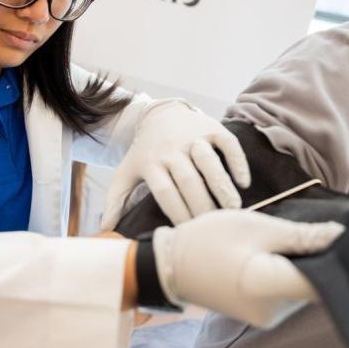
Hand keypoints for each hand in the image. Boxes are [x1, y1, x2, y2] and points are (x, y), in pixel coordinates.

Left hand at [101, 100, 250, 228]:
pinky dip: (237, 162)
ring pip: (209, 162)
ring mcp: (193, 137)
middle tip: (215, 228)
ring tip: (233, 209)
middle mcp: (171, 149)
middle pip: (189, 180)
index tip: (188, 233)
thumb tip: (104, 230)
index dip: (178, 213)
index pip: (165, 192)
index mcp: (151, 163)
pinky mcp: (212, 127)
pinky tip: (244, 182)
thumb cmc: (144, 152)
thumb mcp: (126, 172)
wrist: (160, 114)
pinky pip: (227, 144)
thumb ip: (115, 201)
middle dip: (202, 206)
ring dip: (222, 186)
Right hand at [152, 209, 343, 327]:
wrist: (169, 266)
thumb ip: (302, 236)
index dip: (342, 257)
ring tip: (293, 241)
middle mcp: (272, 312)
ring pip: (303, 289)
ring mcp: (268, 318)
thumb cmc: (209, 240)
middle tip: (321, 231)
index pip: (324, 280)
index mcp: (268, 287)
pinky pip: (289, 294)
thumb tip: (341, 236)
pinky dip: (291, 275)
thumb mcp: (257, 227)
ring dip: (305, 266)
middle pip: (316, 285)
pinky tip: (281, 255)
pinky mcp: (263, 315)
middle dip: (322, 258)